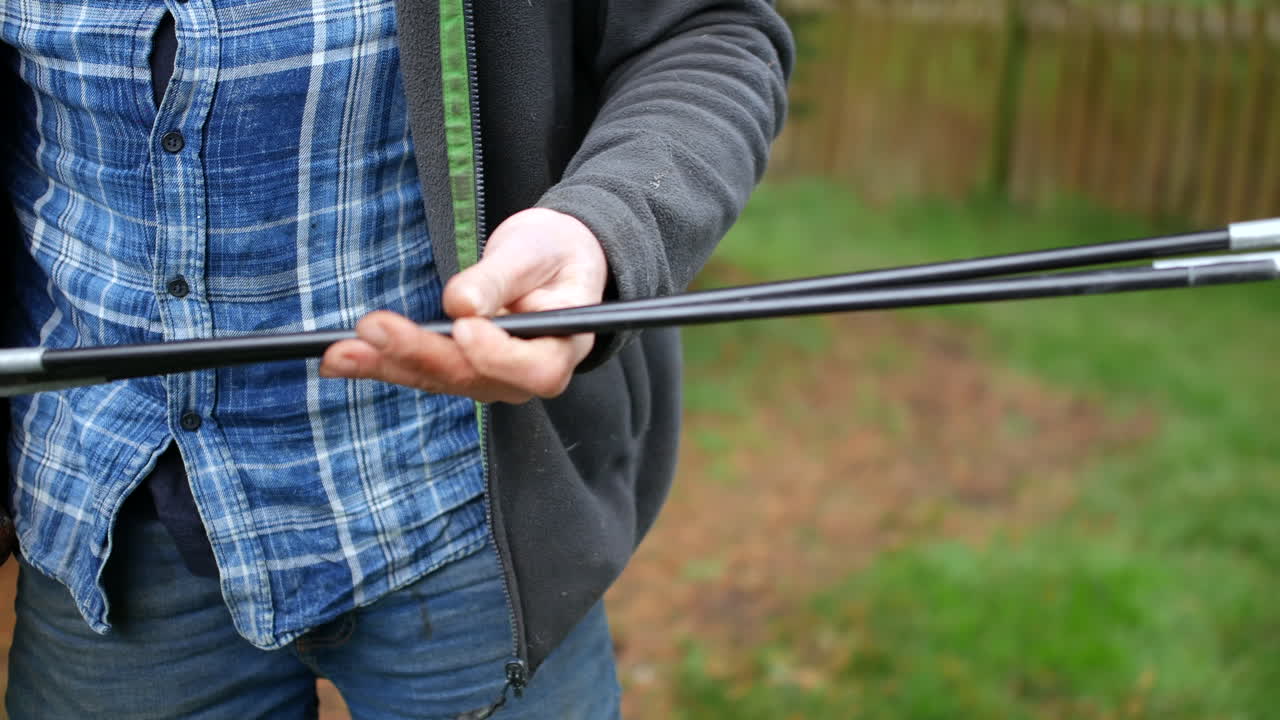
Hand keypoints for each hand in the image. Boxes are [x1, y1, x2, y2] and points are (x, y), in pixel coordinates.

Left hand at [318, 208, 607, 402]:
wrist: (549, 260)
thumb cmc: (553, 253)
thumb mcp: (534, 252)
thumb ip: (501, 279)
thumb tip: (460, 304)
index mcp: (561, 348)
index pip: (535, 369)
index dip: (498, 356)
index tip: (464, 326)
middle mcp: (523, 376)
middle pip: (473, 377)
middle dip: (419, 353)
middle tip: (375, 327)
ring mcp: (489, 378)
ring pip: (438, 379)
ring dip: (386, 364)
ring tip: (339, 351)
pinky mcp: (458, 369)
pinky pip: (418, 371)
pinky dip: (378, 364)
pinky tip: (338, 360)